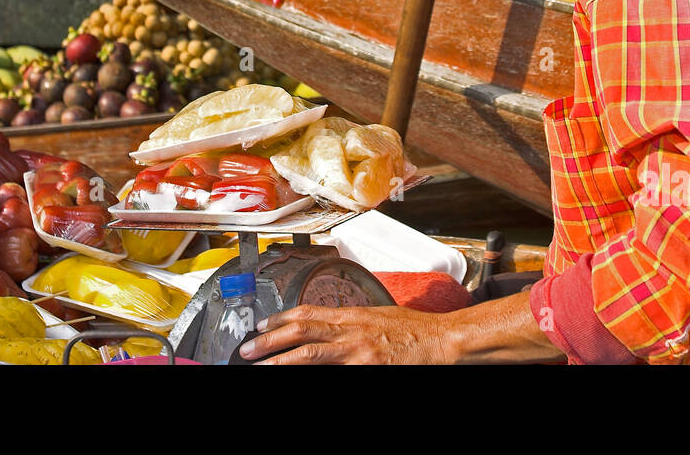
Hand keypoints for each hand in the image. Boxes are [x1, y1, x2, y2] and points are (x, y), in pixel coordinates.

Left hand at [238, 304, 456, 364]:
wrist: (442, 341)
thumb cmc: (415, 330)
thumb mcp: (379, 316)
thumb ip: (352, 322)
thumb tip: (328, 328)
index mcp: (353, 315)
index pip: (308, 314)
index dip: (280, 319)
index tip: (262, 326)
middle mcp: (351, 332)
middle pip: (302, 333)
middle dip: (270, 341)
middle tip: (247, 349)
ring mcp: (358, 353)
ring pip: (310, 355)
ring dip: (281, 361)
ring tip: (260, 367)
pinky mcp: (367, 369)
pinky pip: (333, 373)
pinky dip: (312, 375)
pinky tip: (296, 377)